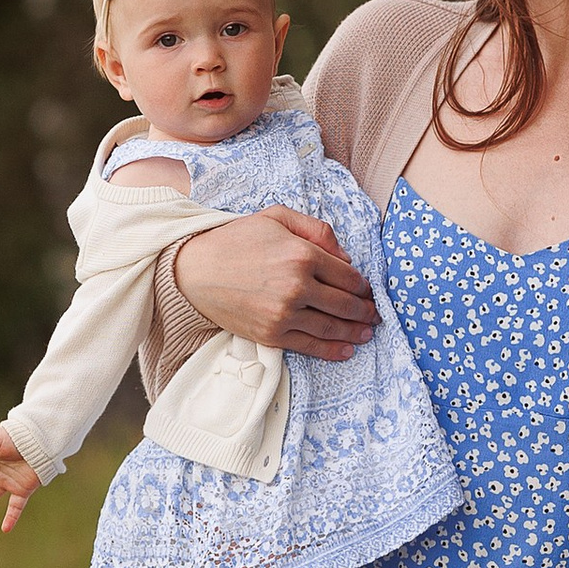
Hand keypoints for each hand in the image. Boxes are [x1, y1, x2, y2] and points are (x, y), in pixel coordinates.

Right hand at [172, 207, 378, 355]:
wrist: (194, 272)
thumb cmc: (235, 241)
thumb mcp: (276, 217)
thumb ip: (316, 229)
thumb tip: (345, 256)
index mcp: (301, 254)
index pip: (348, 276)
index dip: (363, 285)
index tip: (367, 290)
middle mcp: (297, 286)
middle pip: (344, 304)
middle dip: (364, 310)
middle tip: (374, 314)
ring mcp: (284, 314)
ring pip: (331, 327)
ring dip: (354, 332)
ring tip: (366, 333)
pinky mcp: (272, 334)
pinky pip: (310, 346)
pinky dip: (332, 350)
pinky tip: (346, 350)